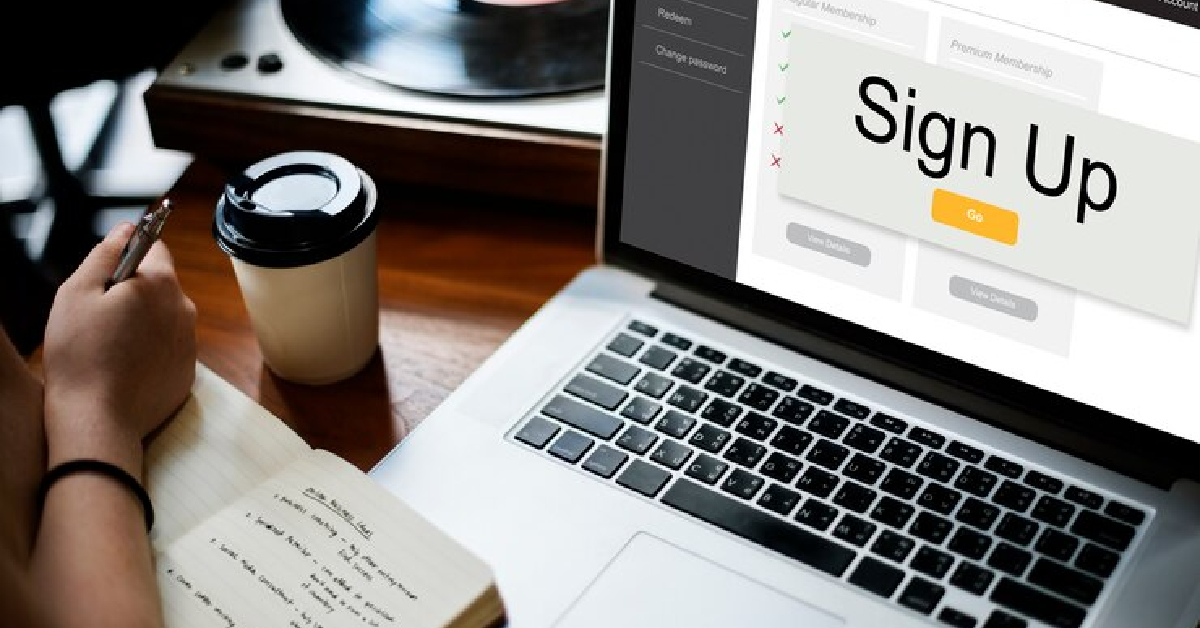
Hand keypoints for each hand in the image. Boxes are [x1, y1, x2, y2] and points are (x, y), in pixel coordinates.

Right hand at [41, 223, 196, 474]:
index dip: (127, 255)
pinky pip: (167, 348)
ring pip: (163, 317)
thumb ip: (105, 253)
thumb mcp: (78, 293)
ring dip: (141, 322)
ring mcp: (190, 342)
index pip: (154, 247)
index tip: (107, 274)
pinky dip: (149, 351)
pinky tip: (124, 366)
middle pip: (159, 284)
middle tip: (99, 316)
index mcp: (161, 284)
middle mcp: (185, 309)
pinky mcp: (187, 371)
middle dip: (132, 292)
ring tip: (109, 345)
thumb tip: (127, 228)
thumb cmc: (81, 356)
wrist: (99, 419)